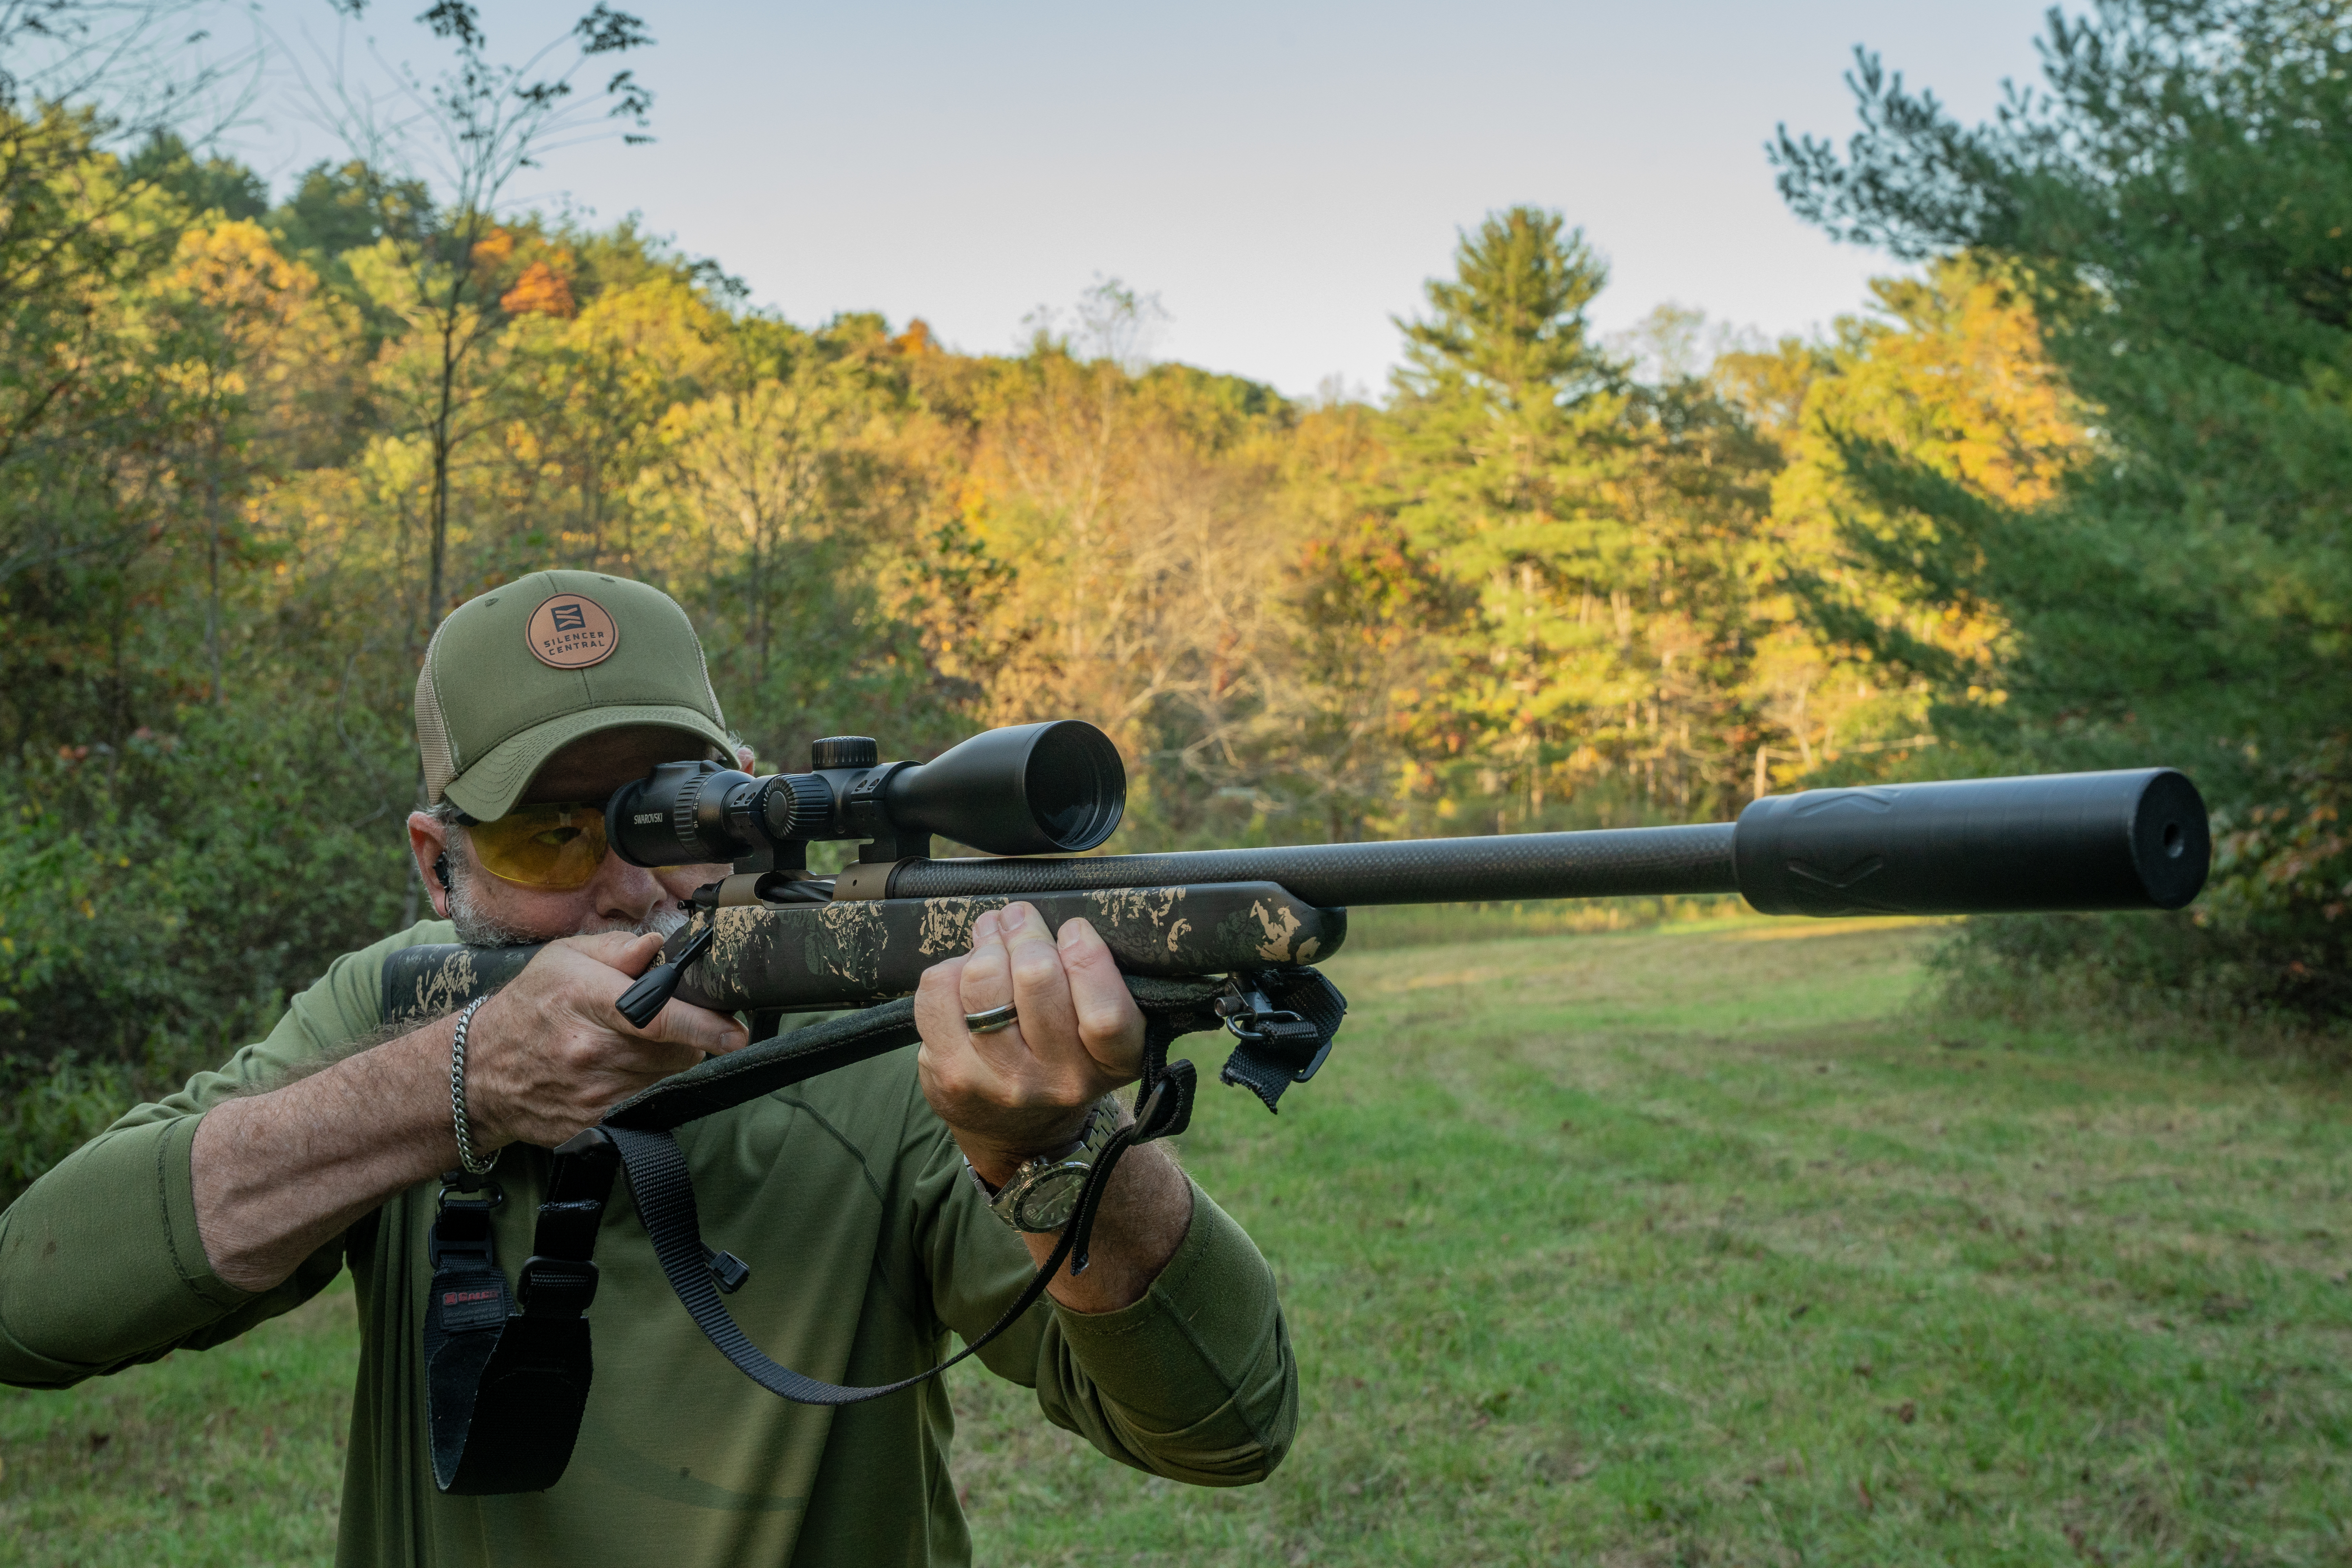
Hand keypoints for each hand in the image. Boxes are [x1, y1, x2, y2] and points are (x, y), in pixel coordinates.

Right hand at [465, 931, 747, 1148]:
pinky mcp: (591, 1123)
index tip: (735, 1032)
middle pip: (674, 1052)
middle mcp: (589, 1051)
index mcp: (584, 1000)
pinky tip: (621, 1073)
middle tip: (667, 1025)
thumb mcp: (563, 958)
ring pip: (665, 1080)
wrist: (478, 1071)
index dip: (703, 1026)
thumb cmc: (529, 1006)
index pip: (656, 1017)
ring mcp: (591, 1093)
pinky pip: (644, 1106)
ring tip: (637, 1047)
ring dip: (666, 1064)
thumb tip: (658, 947)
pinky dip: (645, 1089)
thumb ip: (616, 948)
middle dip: (686, 1038)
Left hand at [914, 902, 1144, 1184]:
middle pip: (1037, 976)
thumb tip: (1035, 920)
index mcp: (1112, 1063)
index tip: (1073, 930)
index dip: (1085, 955)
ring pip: (982, 975)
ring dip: (986, 945)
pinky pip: (939, 988)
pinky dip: (951, 969)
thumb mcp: (1102, 1032)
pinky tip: (965, 979)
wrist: (1018, 1134)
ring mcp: (1000, 1080)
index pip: (1105, 1012)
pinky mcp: (950, 1074)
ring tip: (992, 939)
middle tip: (1020, 920)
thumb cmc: (1062, 1059)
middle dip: (1025, 932)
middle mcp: (1060, 1080)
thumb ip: (1093, 979)